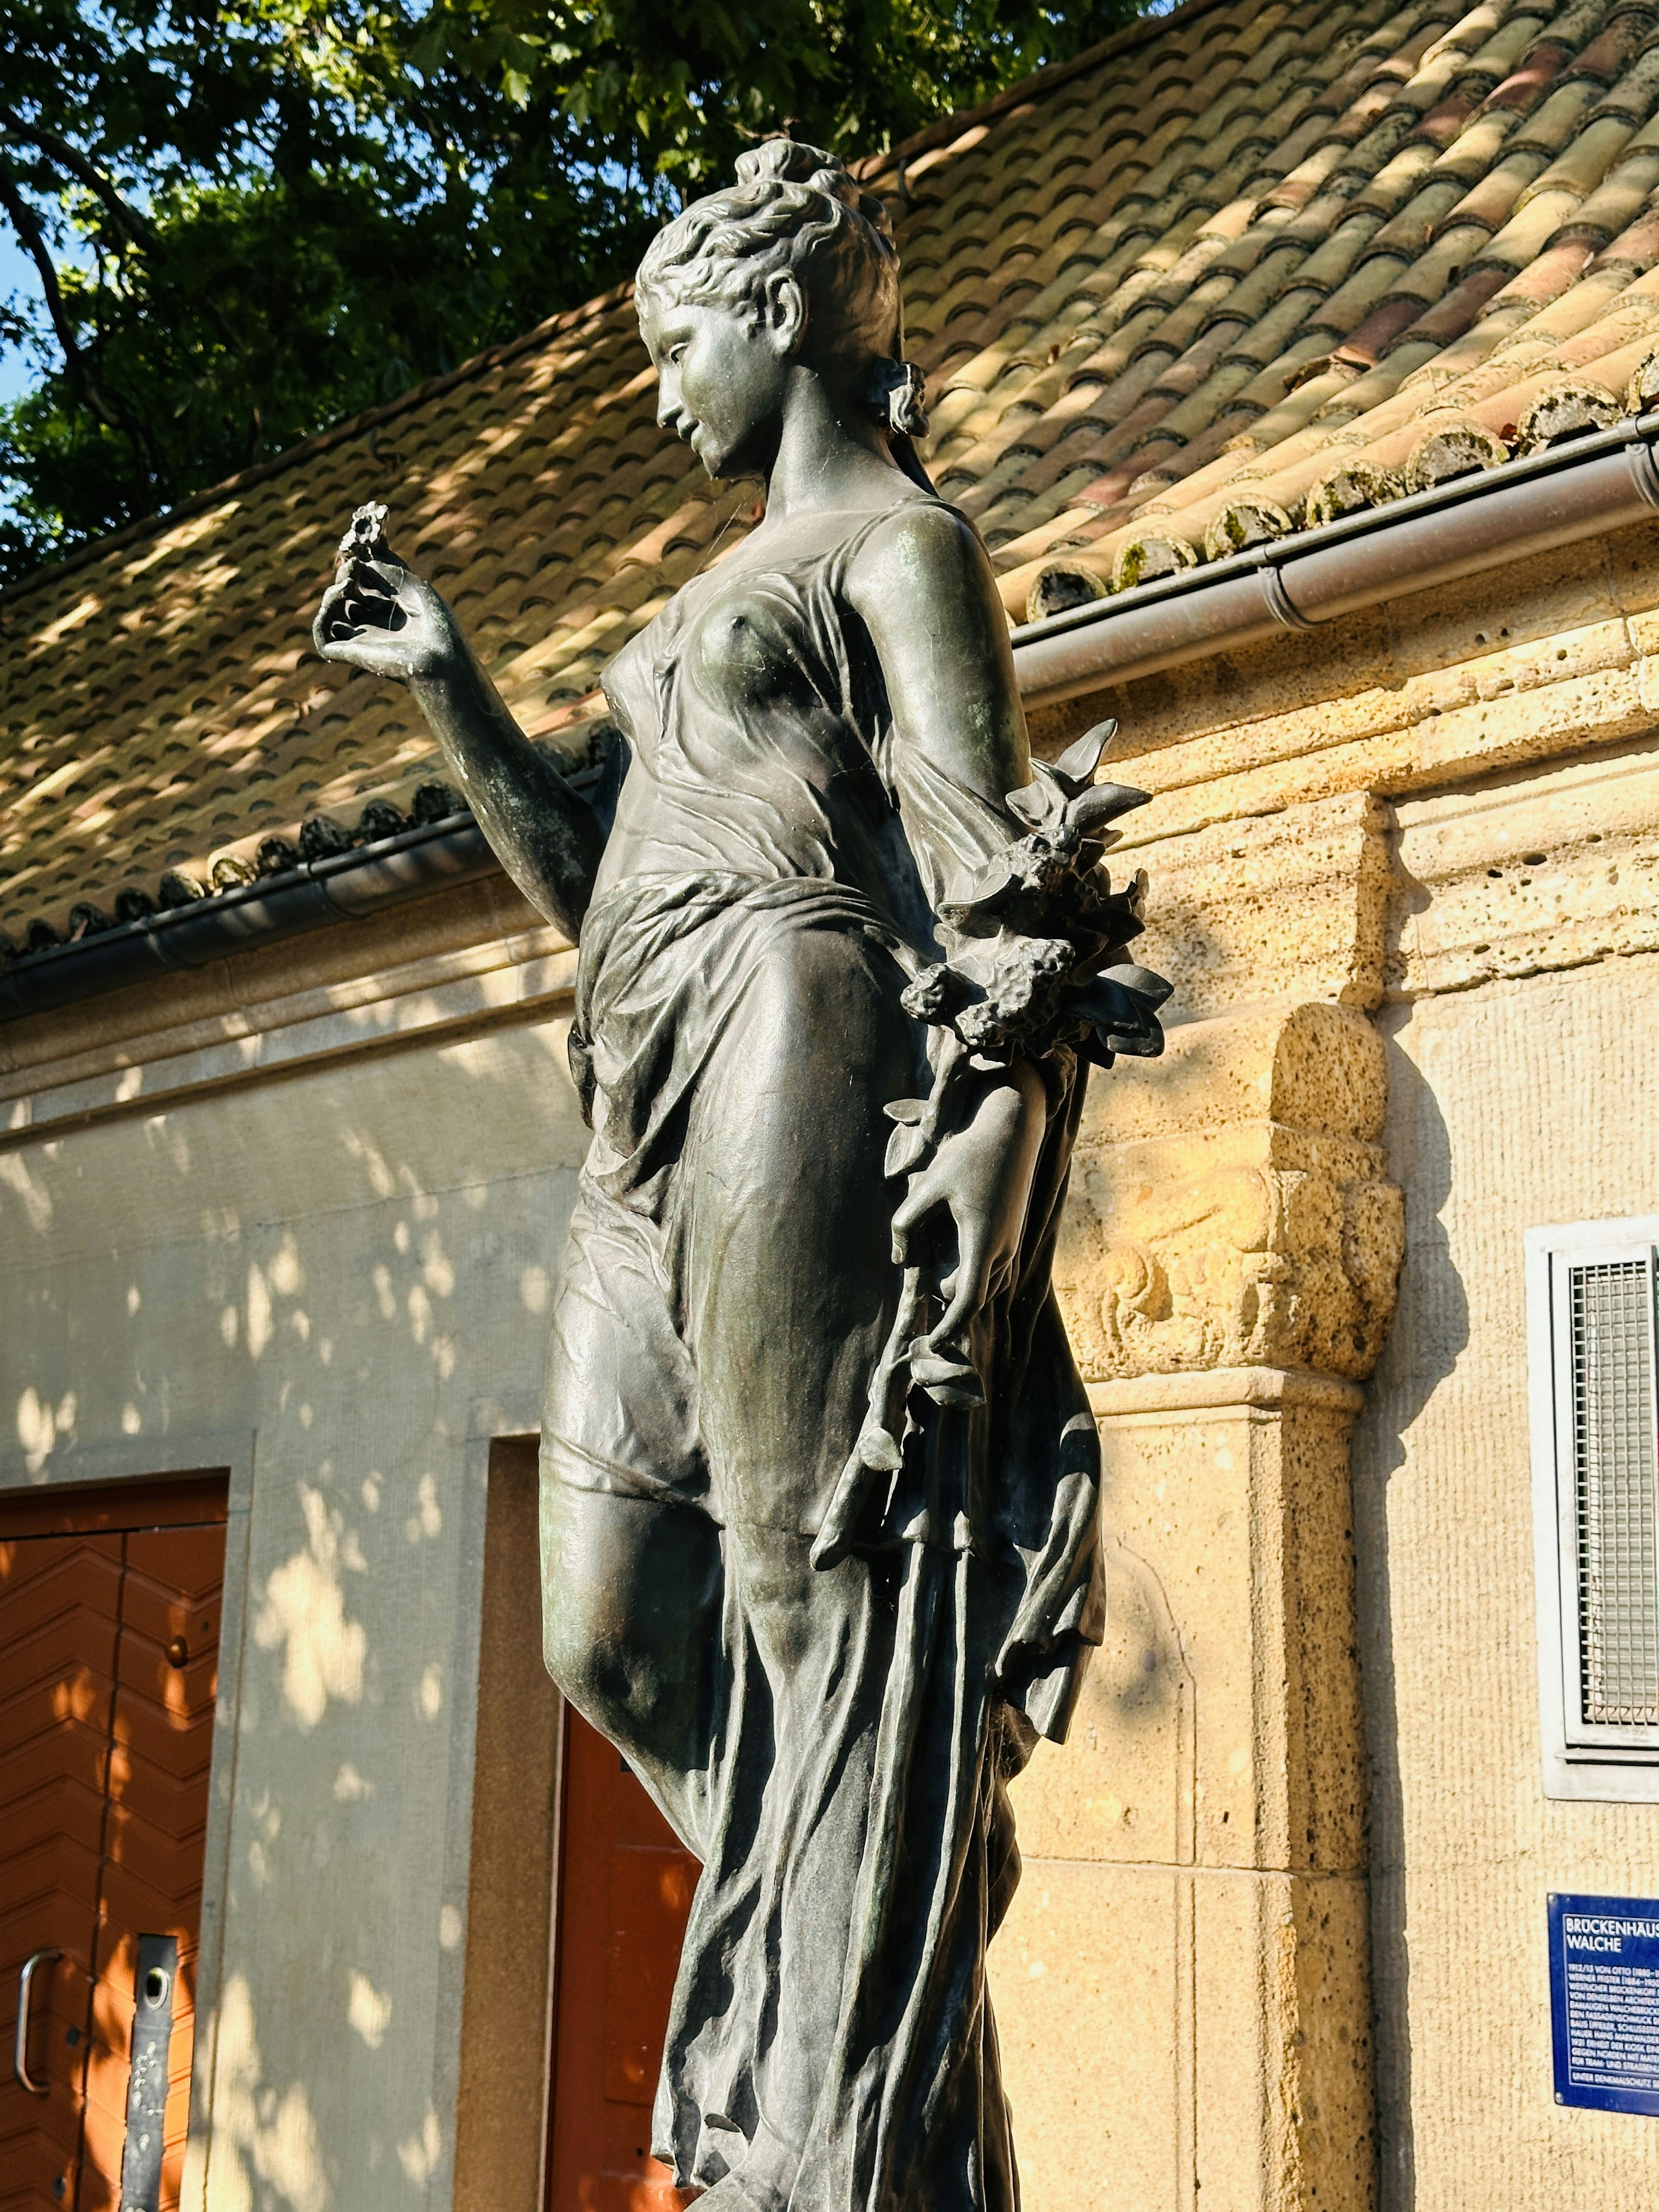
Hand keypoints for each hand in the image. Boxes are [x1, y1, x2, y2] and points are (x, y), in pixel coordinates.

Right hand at [313, 503, 463, 686]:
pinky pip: (322, 634)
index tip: (362, 544)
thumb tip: (361, 552)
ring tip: (350, 579)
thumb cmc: (436, 625)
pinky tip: (340, 595)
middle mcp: (375, 623)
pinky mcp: (349, 654)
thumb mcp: (412, 584)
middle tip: (355, 562)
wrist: (441, 659)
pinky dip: (324, 613)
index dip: (360, 560)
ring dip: (335, 590)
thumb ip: (385, 566)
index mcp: (392, 608)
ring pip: (333, 610)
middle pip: (348, 591)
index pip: (367, 580)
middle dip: (348, 572)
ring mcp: (361, 639)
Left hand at [890, 1059, 1046, 1347]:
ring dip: (962, 1290)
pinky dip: (976, 1277)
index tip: (930, 1343)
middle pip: (974, 1298)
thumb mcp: (928, 1186)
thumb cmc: (968, 1155)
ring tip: (936, 1283)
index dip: (948, 1329)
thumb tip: (898, 1256)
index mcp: (983, 1244)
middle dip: (949, 1307)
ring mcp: (1012, 1242)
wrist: (1012, 1130)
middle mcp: (1003, 1250)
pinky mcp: (1013, 1232)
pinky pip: (996, 1271)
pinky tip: (956, 1262)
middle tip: (922, 1301)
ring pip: (987, 1286)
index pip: (967, 1302)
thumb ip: (906, 1223)